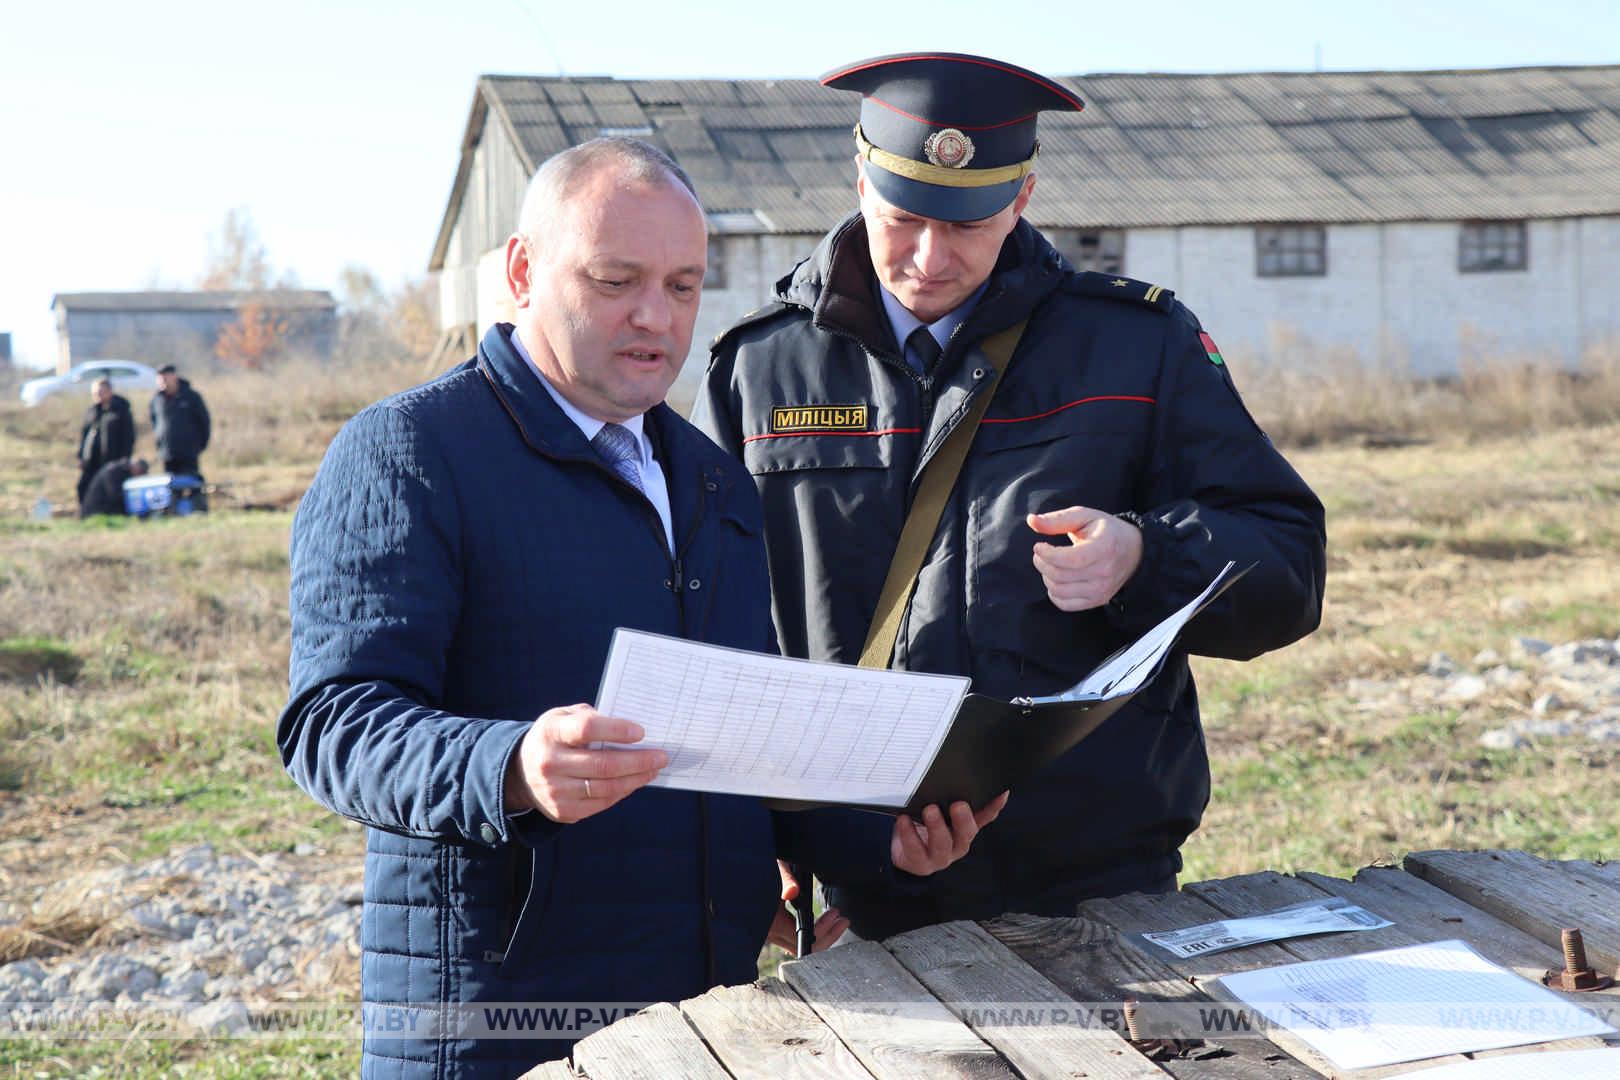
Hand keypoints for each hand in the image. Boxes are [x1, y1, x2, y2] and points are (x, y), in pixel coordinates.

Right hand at [504, 704, 666, 823]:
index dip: (616, 730)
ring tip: (653, 769)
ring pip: (606, 788)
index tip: (641, 732)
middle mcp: (550, 763)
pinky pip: (601, 804)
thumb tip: (630, 730)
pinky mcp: (562, 810)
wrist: (520, 772)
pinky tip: (635, 782)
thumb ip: (590, 717)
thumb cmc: (553, 738)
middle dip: (638, 761)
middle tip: (661, 756)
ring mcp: (555, 791)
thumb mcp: (563, 717)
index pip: (587, 729)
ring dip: (636, 779)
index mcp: (551, 732)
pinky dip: (622, 793)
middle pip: (603, 765)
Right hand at [767, 861, 847, 952]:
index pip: (802, 937)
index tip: (835, 914)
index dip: (822, 930)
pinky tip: (823, 923)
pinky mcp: (772, 931)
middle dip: (828, 936)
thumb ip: (784, 879)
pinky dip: (810, 935)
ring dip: (822, 937)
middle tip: (844, 920)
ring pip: (800, 947)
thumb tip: (793, 892)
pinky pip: (794, 941)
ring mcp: (770, 934)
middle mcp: (769, 933)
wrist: (744, 872)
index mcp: (770, 920)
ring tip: (838, 921)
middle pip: (803, 948)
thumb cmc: (759, 868)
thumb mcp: (775, 868)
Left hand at [891, 791, 1007, 875]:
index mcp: (966, 830)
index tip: (1000, 792)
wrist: (905, 855)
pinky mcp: (920, 863)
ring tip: (930, 810)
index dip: (994, 806)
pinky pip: (915, 850)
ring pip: (942, 844)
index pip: (985, 817)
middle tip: (958, 804)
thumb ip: (952, 797)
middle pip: (966, 834)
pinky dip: (909, 834)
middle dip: (963, 819)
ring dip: (937, 826)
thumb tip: (960, 775)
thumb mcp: (941, 812)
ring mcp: (940, 857)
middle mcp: (958, 845)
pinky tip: (904, 820)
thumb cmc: (925, 827)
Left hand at [1028, 506, 1142, 611]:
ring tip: (1048, 565)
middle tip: (1040, 554)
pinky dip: (1054, 594)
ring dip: (1046, 577)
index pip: (1069, 559)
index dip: (1047, 554)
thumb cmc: (1106, 531)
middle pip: (1060, 576)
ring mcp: (1102, 590)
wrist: (1134, 551)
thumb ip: (1057, 519)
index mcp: (1104, 548)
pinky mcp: (1098, 600)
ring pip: (1059, 591)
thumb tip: (1031, 520)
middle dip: (1042, 563)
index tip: (1038, 546)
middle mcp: (1104, 572)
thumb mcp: (1084, 516)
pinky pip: (1066, 605)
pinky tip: (1056, 580)